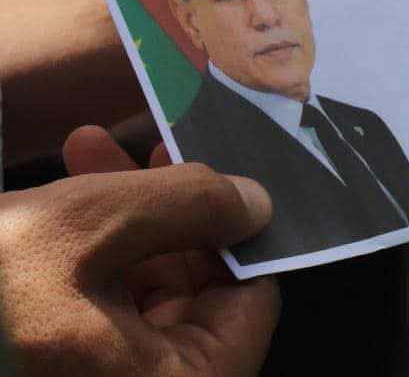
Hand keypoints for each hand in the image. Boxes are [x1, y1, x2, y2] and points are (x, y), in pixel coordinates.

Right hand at [0, 126, 278, 375]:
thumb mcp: (87, 226)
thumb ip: (188, 204)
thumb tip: (255, 202)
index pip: (249, 301)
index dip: (237, 228)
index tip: (220, 170)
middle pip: (196, 289)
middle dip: (170, 207)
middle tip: (149, 145)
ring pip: (143, 285)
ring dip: (124, 210)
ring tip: (91, 146)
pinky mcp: (63, 365)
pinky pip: (97, 299)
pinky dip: (85, 242)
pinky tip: (63, 181)